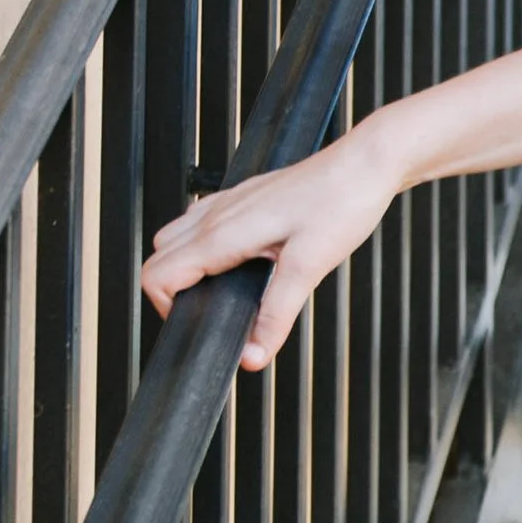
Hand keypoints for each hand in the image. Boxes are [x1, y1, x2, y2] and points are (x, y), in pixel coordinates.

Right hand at [142, 125, 403, 371]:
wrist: (363, 166)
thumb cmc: (340, 204)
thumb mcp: (308, 269)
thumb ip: (276, 315)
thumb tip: (252, 356)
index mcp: (222, 233)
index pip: (158, 276)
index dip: (167, 309)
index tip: (200, 327)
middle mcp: (216, 214)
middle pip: (158, 258)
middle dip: (171, 293)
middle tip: (210, 315)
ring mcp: (226, 201)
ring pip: (175, 238)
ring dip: (183, 268)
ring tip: (221, 292)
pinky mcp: (242, 197)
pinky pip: (200, 223)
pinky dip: (201, 248)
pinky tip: (237, 261)